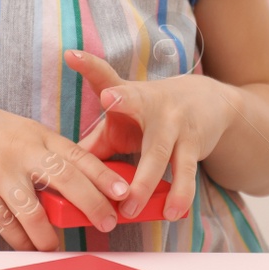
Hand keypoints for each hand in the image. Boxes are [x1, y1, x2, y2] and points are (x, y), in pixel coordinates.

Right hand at [0, 83, 130, 250]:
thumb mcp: (18, 129)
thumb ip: (43, 152)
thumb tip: (73, 183)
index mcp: (37, 135)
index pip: (79, 155)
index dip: (104, 175)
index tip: (124, 191)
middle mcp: (22, 151)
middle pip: (67, 180)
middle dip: (92, 205)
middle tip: (107, 224)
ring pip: (35, 211)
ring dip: (50, 236)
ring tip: (57, 248)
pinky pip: (5, 223)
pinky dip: (19, 239)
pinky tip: (27, 247)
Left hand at [64, 48, 239, 222]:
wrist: (207, 101)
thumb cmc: (151, 114)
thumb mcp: (123, 120)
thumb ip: (95, 142)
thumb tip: (61, 168)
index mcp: (126, 94)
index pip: (104, 75)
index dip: (89, 66)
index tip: (72, 56)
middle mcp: (150, 103)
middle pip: (135, 103)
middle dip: (123, 101)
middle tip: (109, 99)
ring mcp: (174, 122)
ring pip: (159, 152)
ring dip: (145, 182)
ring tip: (130, 208)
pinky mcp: (194, 143)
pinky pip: (186, 172)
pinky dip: (179, 195)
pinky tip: (172, 213)